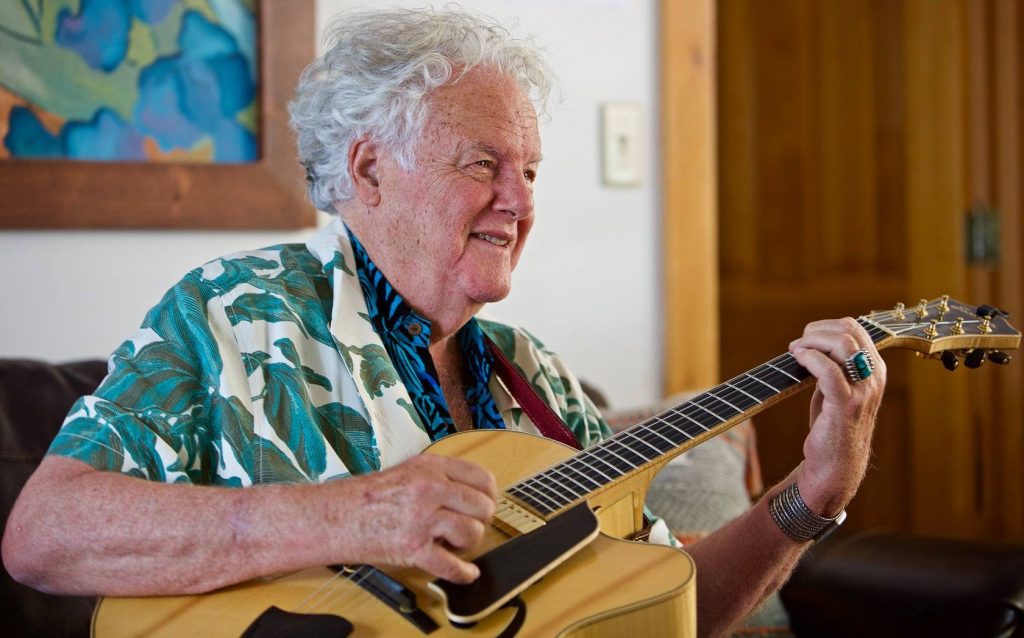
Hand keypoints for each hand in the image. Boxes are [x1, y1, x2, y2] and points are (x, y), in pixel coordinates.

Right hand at [330, 454, 496, 583]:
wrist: (336, 516)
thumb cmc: (368, 497)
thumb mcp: (408, 470)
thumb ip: (439, 477)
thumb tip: (472, 492)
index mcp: (430, 467)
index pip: (481, 478)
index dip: (489, 495)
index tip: (486, 504)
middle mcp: (430, 489)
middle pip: (481, 506)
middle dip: (481, 521)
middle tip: (469, 527)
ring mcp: (422, 518)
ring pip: (472, 533)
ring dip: (469, 543)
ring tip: (455, 544)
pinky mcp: (413, 547)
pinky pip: (451, 565)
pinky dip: (463, 573)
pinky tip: (467, 572)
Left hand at [788, 318, 886, 515]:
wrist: (835, 466)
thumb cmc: (833, 425)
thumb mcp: (837, 388)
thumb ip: (832, 365)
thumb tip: (810, 341)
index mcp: (874, 368)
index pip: (855, 327)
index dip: (824, 327)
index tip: (804, 339)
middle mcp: (874, 376)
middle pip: (849, 330)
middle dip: (816, 331)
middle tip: (797, 345)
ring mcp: (862, 391)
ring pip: (842, 345)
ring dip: (811, 342)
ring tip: (794, 351)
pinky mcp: (846, 405)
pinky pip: (829, 370)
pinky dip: (810, 358)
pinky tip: (798, 360)